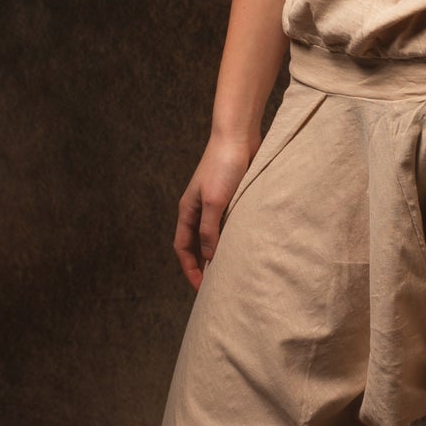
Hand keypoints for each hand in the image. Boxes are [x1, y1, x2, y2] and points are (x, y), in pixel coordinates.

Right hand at [173, 131, 258, 290]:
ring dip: (217, 252)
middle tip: (215, 285)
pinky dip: (230, 238)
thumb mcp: (214, 201)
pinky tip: (242, 246)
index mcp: (187, 210)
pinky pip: (227, 224)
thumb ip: (210, 229)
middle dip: (201, 265)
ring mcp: (214, 203)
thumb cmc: (224, 166)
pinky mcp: (230, 198)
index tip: (202, 288)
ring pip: (211, 235)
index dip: (190, 268)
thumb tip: (208, 256)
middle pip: (195, 244)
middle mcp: (198, 209)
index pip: (182, 247)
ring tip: (229, 270)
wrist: (238, 137)